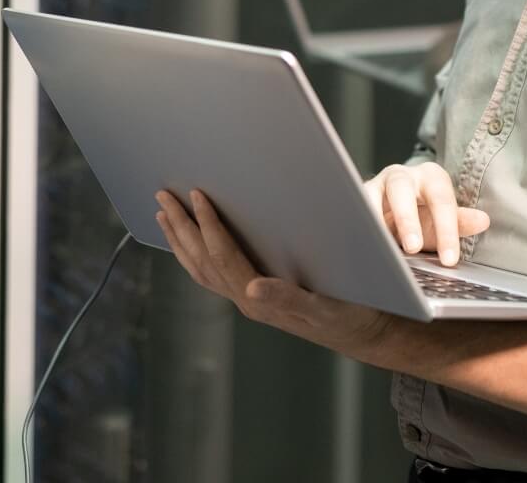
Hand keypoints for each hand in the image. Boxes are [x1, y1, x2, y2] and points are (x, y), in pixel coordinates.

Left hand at [155, 189, 395, 356]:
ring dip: (180, 239)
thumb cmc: (349, 315)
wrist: (364, 333)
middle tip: (162, 195)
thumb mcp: (324, 307)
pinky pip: (211, 275)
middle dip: (181, 226)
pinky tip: (188, 241)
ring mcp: (246, 300)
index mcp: (259, 299)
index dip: (208, 223)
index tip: (196, 194)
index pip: (223, 255)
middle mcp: (246, 300)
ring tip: (164, 214)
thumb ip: (287, 298)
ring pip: (201, 268)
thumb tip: (252, 288)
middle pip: (202, 260)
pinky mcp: (252, 298)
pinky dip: (193, 254)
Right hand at [361, 163, 488, 266]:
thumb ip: (460, 221)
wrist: (397, 207)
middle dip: (407, 220)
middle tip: (413, 247)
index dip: (446, 230)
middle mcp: (402, 176)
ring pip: (371, 195)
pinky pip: (355, 207)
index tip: (449, 259)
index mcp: (430, 177)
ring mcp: (377, 184)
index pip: (441, 200)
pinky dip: (358, 223)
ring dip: (376, 221)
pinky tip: (363, 242)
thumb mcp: (443, 219)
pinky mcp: (358, 196)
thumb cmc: (423, 213)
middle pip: (402, 190)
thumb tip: (482, 221)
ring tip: (382, 245)